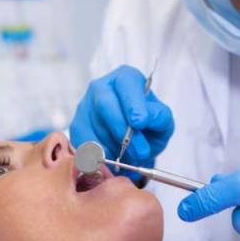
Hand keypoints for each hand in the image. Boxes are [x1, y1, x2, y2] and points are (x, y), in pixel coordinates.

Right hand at [69, 65, 174, 179]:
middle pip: (105, 105)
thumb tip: (150, 117)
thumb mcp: (163, 123)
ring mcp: (85, 107)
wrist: (133, 144)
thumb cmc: (147, 128)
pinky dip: (99, 156)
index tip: (140, 123)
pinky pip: (84, 143)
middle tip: (140, 151)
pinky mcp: (76, 127)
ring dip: (114, 146)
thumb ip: (161, 118)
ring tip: (130, 158)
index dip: (133, 104)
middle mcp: (101, 88)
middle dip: (122, 131)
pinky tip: (112, 161)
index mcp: (125, 79)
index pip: (126, 85)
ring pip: (94, 126)